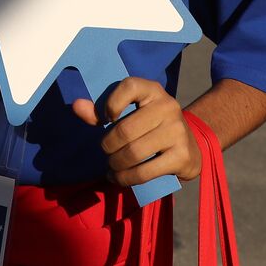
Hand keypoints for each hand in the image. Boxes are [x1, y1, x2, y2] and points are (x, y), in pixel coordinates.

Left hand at [72, 77, 201, 184]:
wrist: (189, 147)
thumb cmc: (150, 127)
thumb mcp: (130, 113)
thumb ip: (101, 110)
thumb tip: (76, 105)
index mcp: (153, 90)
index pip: (129, 86)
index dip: (110, 103)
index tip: (106, 119)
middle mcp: (168, 107)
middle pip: (126, 130)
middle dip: (108, 146)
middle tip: (106, 152)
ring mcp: (178, 132)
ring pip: (134, 153)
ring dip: (115, 165)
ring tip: (112, 167)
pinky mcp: (182, 156)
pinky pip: (145, 172)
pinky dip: (126, 179)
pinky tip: (119, 178)